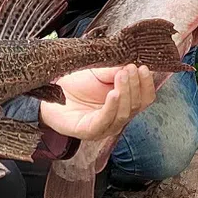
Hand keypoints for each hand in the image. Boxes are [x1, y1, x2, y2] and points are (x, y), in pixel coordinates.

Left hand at [38, 64, 156, 139]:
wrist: (51, 91)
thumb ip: (116, 70)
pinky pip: (105, 121)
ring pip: (124, 114)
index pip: (145, 98)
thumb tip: (133, 65)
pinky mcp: (88, 131)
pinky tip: (113, 93)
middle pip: (136, 105)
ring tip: (122, 75)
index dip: (146, 84)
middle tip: (130, 69)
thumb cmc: (77, 82)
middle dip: (135, 85)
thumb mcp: (101, 71)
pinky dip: (112, 107)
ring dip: (126, 93)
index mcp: (124, 104)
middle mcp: (118, 118)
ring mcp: (104, 127)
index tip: (144, 67)